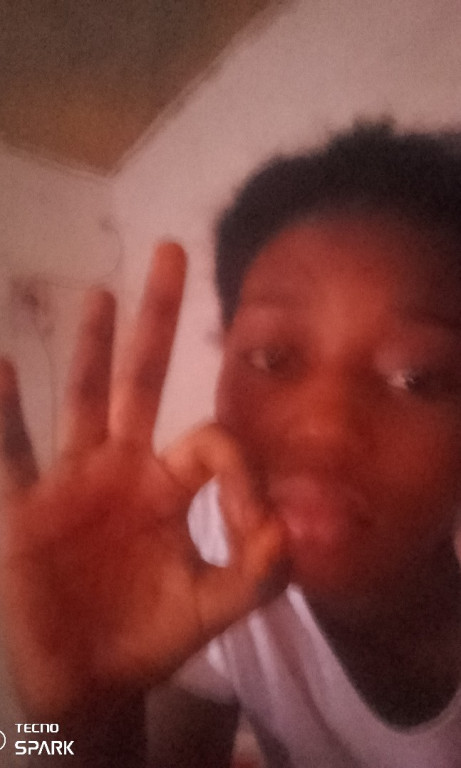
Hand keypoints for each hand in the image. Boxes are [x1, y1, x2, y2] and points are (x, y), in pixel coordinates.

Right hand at [0, 243, 286, 717]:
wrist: (90, 678)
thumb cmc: (150, 636)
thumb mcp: (215, 608)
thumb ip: (259, 572)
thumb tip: (288, 522)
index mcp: (170, 486)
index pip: (209, 441)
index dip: (238, 467)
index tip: (254, 523)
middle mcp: (124, 468)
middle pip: (142, 379)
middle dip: (157, 320)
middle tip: (171, 251)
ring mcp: (73, 482)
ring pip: (83, 401)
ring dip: (90, 348)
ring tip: (100, 293)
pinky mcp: (26, 509)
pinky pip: (13, 453)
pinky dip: (7, 412)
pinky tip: (5, 365)